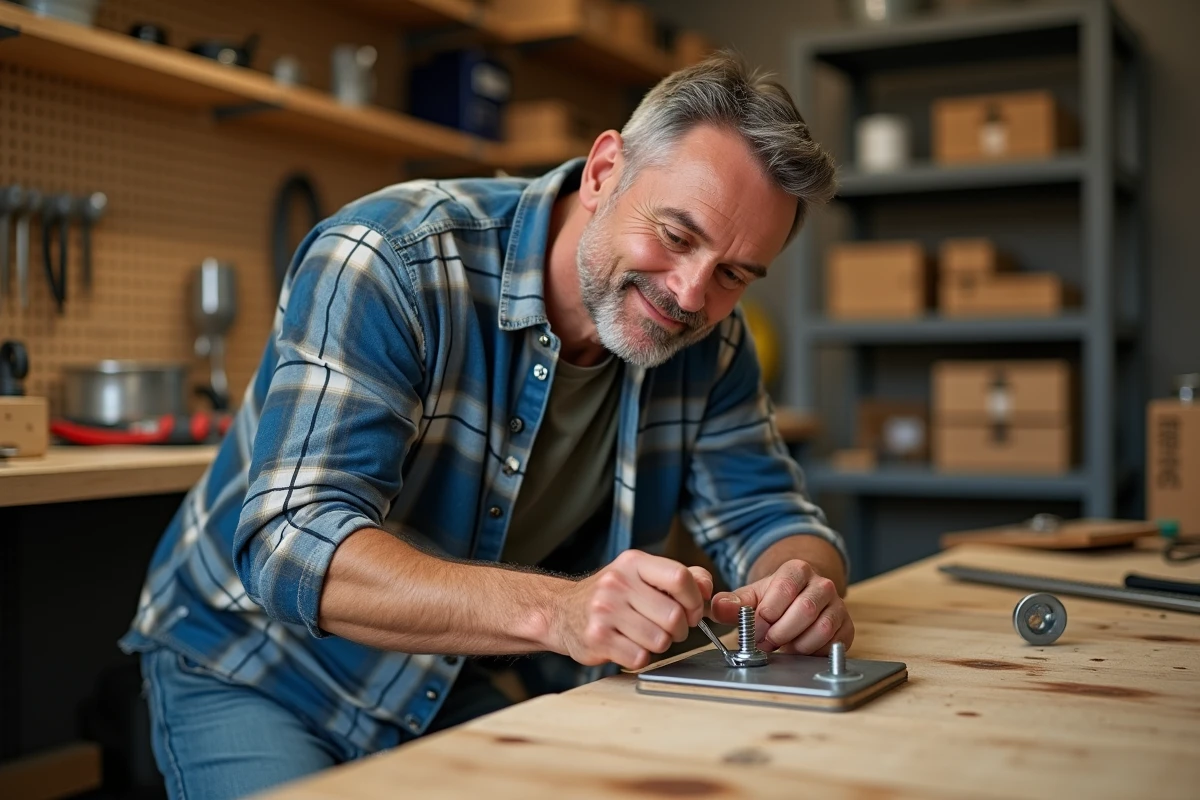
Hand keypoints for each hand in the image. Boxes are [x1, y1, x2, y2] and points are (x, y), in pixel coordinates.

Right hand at [550, 550, 713, 670]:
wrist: (561, 612)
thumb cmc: (610, 595)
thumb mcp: (640, 575)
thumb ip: (678, 577)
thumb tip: (708, 588)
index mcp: (633, 563)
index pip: (680, 578)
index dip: (695, 600)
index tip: (692, 611)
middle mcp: (617, 583)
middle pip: (674, 616)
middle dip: (679, 629)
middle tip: (669, 629)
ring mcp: (605, 611)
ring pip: (660, 640)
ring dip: (659, 644)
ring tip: (644, 636)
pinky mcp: (597, 638)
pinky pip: (640, 658)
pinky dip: (640, 657)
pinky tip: (628, 646)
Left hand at [710, 559, 852, 654]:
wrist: (800, 600)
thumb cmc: (774, 599)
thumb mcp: (751, 597)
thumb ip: (732, 603)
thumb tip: (718, 608)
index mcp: (797, 570)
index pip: (784, 588)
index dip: (767, 613)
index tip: (755, 630)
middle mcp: (822, 584)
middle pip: (805, 609)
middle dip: (780, 632)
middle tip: (766, 643)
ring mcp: (837, 604)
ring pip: (821, 627)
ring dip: (796, 644)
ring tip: (782, 647)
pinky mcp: (846, 625)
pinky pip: (833, 643)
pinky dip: (813, 651)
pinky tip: (798, 650)